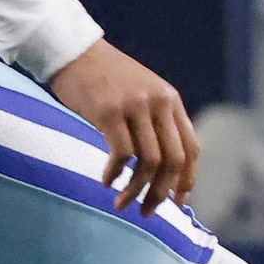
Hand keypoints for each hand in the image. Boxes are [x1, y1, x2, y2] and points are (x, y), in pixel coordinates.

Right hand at [48, 39, 196, 214]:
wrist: (72, 51)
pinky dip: (116, 174)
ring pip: (149, 162)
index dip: (187, 180)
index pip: (191, 149)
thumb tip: (162, 168)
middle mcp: (158, 103)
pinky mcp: (109, 111)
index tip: (178, 203)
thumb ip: (155, 122)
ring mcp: (135, 106)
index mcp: (170, 101)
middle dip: (162, 193)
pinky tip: (106, 182)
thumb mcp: (141, 94)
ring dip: (136, 190)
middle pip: (174, 161)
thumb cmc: (103, 79)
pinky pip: (122, 154)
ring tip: (122, 204)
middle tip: (148, 212)